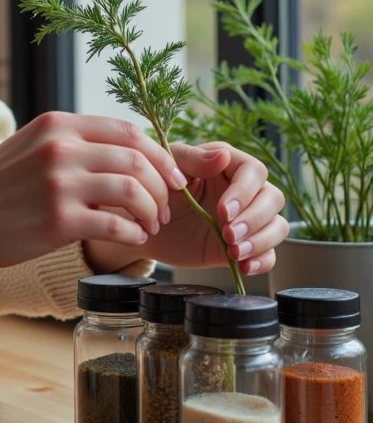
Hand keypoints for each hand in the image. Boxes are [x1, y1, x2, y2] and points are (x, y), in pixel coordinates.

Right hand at [0, 111, 186, 269]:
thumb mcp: (31, 146)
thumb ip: (72, 142)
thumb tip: (122, 151)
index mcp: (58, 124)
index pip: (130, 130)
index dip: (161, 154)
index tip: (171, 176)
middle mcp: (61, 148)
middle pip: (139, 160)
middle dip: (163, 186)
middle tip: (165, 207)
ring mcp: (60, 184)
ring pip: (134, 191)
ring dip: (152, 211)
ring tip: (150, 225)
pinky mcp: (58, 221)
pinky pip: (117, 224)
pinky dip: (135, 233)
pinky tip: (133, 239)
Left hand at [150, 141, 288, 277]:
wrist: (145, 224)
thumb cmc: (157, 188)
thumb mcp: (169, 168)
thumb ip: (193, 159)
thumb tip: (223, 156)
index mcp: (229, 165)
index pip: (254, 171)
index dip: (244, 192)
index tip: (223, 211)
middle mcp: (245, 191)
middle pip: (273, 199)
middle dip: (254, 219)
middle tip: (228, 234)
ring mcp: (247, 220)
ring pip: (277, 226)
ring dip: (260, 241)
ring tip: (233, 252)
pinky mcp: (244, 246)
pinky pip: (269, 254)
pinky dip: (262, 261)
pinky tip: (243, 266)